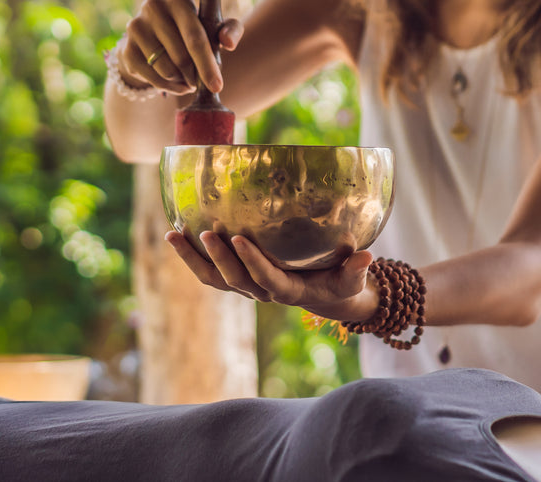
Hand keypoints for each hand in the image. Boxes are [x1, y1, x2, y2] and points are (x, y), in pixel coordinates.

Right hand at [118, 0, 243, 94]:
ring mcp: (136, 27)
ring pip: (167, 71)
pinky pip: (152, 79)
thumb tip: (229, 43)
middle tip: (200, 80)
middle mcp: (153, 8)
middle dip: (195, 75)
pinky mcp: (126, 48)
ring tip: (186, 75)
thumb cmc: (192, 27)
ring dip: (182, 81)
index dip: (207, 64)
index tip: (217, 86)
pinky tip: (175, 82)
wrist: (155, 32)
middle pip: (181, 58)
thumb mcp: (214, 25)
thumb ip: (230, 29)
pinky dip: (169, 87)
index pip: (195, 38)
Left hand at [166, 231, 377, 319]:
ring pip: (213, 278)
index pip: (266, 280)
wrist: (324, 293)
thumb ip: (356, 268)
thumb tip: (367, 255)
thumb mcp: (352, 278)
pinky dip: (191, 256)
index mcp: (287, 291)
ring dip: (192, 259)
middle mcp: (261, 292)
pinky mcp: (236, 278)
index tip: (239, 238)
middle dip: (219, 257)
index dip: (251, 262)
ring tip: (173, 235)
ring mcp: (245, 286)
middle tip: (207, 231)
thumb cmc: (340, 281)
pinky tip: (176, 232)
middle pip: (234, 280)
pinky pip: (208, 272)